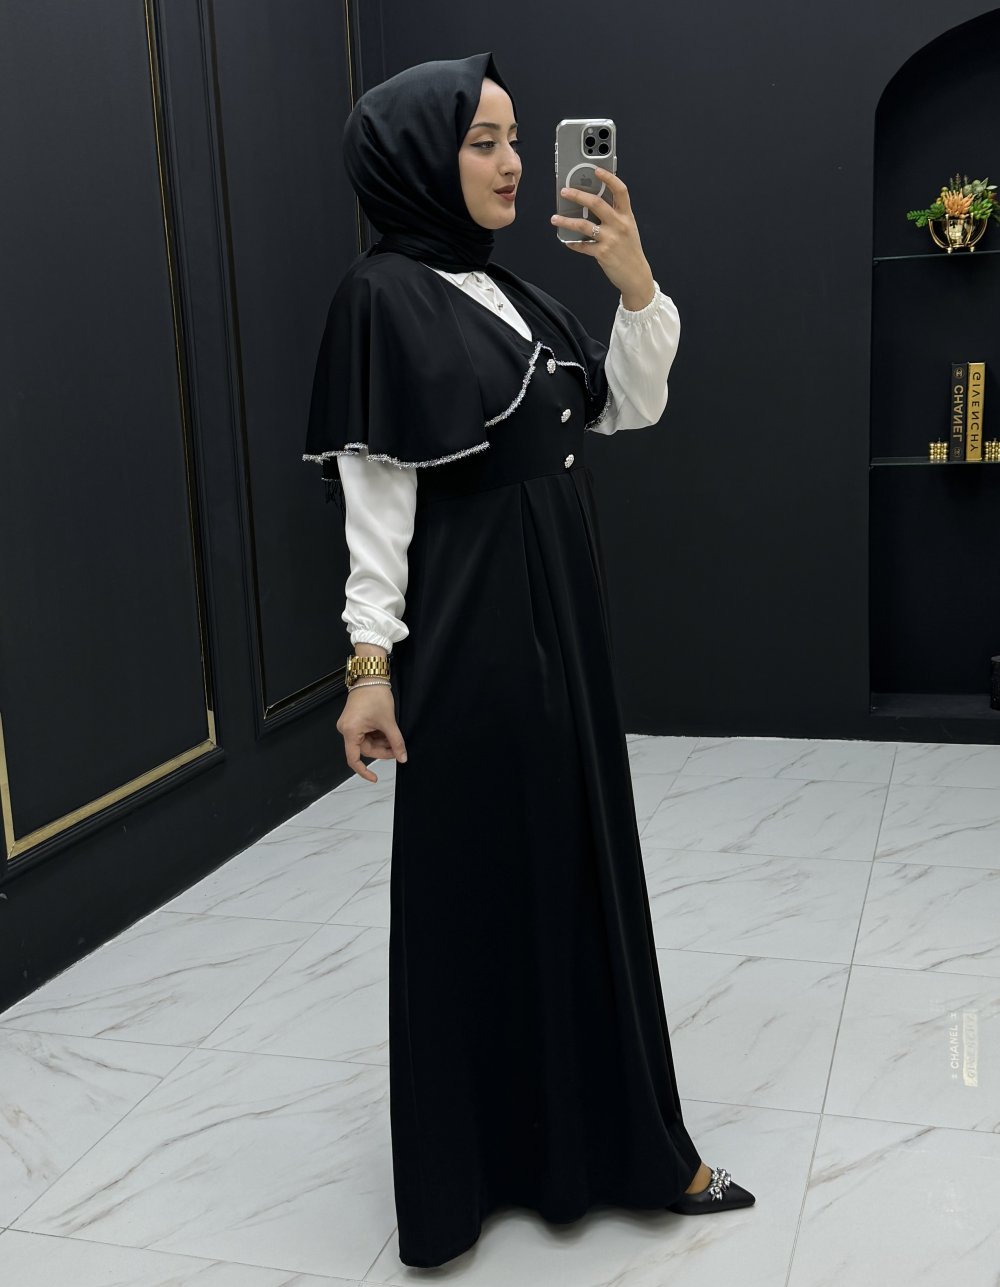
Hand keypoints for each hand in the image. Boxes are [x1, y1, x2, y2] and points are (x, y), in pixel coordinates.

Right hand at [337, 685, 407, 783]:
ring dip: (381, 742)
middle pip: (365, 750)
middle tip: (398, 749)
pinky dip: (377, 735)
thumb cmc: (375, 695)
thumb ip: (396, 742)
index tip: (374, 778)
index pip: (354, 759)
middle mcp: (346, 729)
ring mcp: (349, 725)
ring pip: (367, 742)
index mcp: (350, 731)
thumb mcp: (388, 722)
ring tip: (395, 738)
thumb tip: (402, 757)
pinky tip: (388, 732)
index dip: (364, 771)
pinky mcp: (354, 721)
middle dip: (382, 750)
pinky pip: (366, 734)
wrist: (370, 676)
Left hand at [550, 168, 654, 308]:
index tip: (596, 170)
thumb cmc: (630, 251)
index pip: (620, 190)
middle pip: (596, 203)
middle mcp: (619, 225)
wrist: (636, 275)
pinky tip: (567, 241)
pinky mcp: (602, 253)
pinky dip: (573, 243)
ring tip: (555, 218)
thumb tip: (593, 204)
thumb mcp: (628, 228)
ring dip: (566, 220)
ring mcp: (610, 239)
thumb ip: (615, 215)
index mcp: (626, 216)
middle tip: (565, 191)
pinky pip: (582, 246)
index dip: (609, 178)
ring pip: (584, 225)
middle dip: (577, 195)